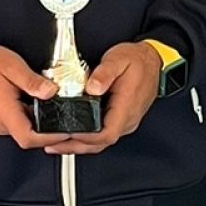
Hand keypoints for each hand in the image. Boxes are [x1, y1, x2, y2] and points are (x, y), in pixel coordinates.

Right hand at [0, 45, 66, 149]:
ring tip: (56, 109)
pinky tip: (41, 105)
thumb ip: (32, 81)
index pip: (28, 138)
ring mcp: (0, 122)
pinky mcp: (1, 119)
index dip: (50, 138)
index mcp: (4, 112)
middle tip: (68, 118)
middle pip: (31, 139)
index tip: (65, 130)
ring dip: (43, 124)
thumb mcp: (12, 65)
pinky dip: (34, 118)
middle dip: (51, 132)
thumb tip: (50, 92)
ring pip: (27, 132)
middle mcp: (1, 122)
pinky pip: (22, 125)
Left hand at [44, 41, 161, 155]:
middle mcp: (127, 119)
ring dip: (78, 145)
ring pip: (100, 143)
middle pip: (100, 144)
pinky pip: (102, 135)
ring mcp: (125, 122)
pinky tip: (72, 136)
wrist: (153, 60)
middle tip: (52, 144)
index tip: (67, 133)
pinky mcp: (121, 120)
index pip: (106, 133)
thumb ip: (105, 72)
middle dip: (74, 146)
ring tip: (56, 144)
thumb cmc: (138, 61)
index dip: (85, 137)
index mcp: (127, 107)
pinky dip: (85, 139)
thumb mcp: (119, 59)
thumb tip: (92, 87)